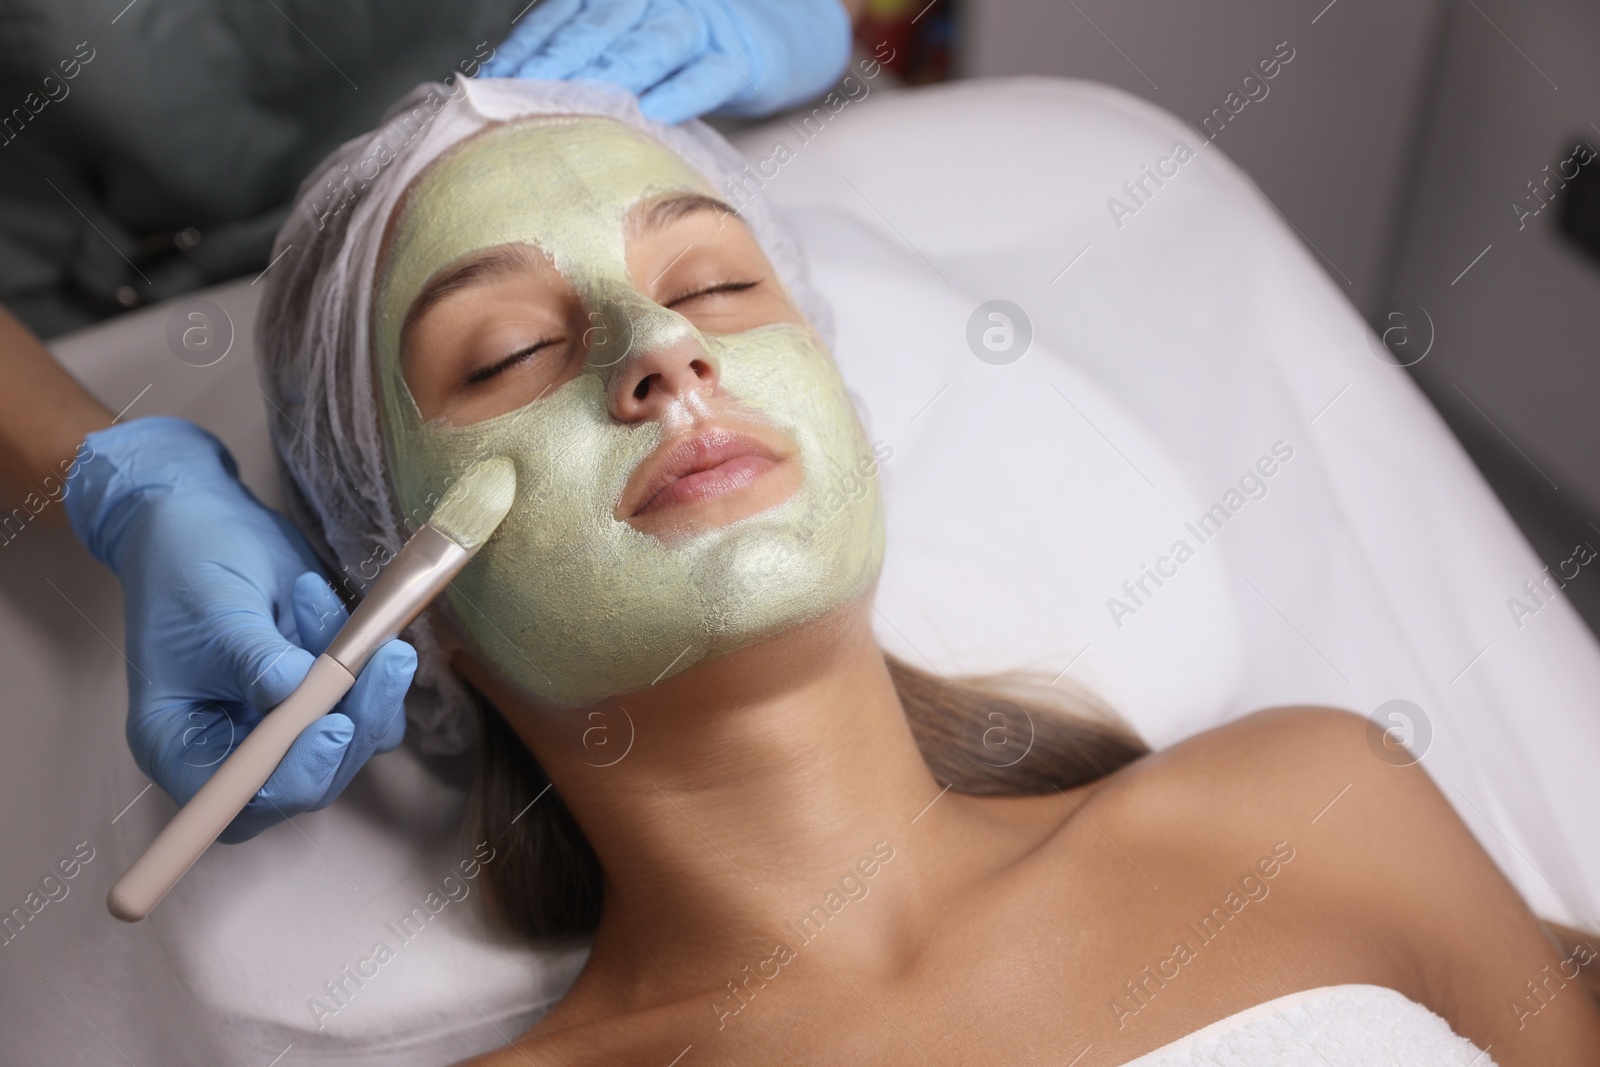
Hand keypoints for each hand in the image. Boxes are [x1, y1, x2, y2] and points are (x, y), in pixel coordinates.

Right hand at [66, 417, 415, 842]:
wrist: (201, 517)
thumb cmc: (185, 564)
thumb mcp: (215, 612)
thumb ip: (258, 662)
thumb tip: (301, 702)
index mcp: (182, 747)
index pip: (245, 801)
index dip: (296, 776)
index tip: (335, 725)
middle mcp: (233, 749)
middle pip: (312, 778)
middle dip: (356, 721)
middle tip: (387, 657)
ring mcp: (281, 724)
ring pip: (351, 740)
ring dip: (365, 682)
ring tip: (323, 605)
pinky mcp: (320, 695)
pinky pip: (367, 700)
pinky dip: (365, 659)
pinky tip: (325, 604)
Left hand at [482, 0, 852, 124]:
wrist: (778, 36)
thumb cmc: (688, 52)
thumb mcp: (632, 44)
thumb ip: (587, 59)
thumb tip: (516, 97)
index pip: (563, 15)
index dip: (527, 48)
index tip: (491, 84)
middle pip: (599, 26)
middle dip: (557, 63)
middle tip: (518, 99)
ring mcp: (701, 25)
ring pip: (649, 46)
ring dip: (610, 75)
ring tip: (575, 105)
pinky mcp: (741, 59)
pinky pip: (708, 74)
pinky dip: (681, 92)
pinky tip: (654, 111)